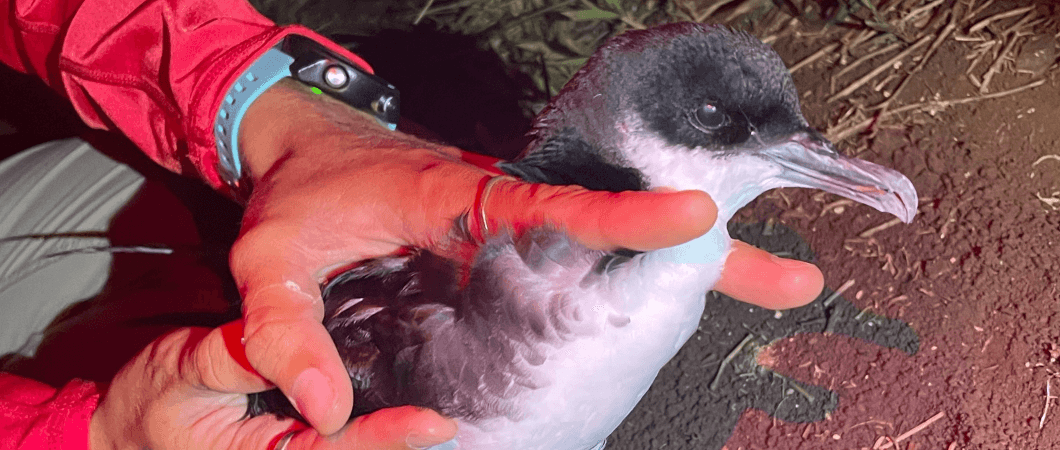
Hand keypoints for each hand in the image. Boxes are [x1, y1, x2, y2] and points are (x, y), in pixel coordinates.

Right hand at [89, 321, 456, 449]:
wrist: (121, 430)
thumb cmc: (150, 401)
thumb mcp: (185, 366)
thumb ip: (244, 358)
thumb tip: (311, 367)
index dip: (387, 439)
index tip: (434, 425)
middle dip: (405, 446)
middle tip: (459, 422)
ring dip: (394, 440)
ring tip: (447, 417)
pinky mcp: (297, 447)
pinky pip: (339, 446)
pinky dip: (375, 432)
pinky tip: (410, 414)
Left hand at [229, 80, 824, 433]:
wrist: (304, 147)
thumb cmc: (296, 197)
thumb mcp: (269, 262)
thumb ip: (286, 330)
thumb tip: (326, 412)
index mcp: (453, 195)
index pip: (548, 203)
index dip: (622, 214)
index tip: (692, 217)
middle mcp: (504, 198)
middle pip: (619, 219)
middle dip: (706, 245)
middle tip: (790, 275)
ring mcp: (519, 214)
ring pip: (620, 235)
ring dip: (697, 261)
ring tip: (782, 284)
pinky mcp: (520, 230)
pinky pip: (594, 247)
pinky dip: (646, 267)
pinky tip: (685, 299)